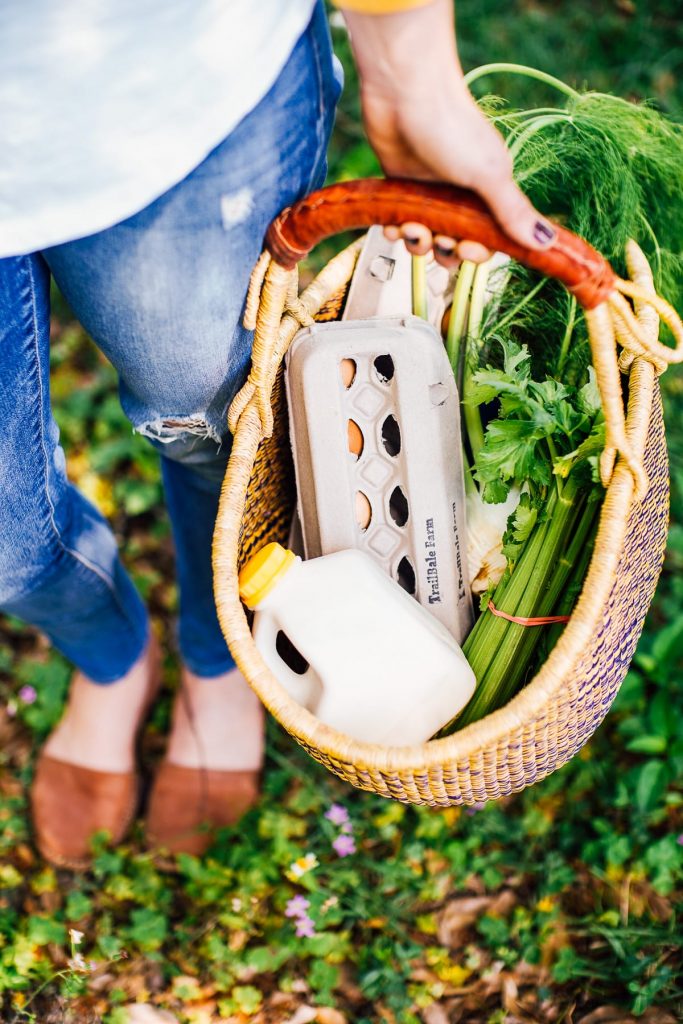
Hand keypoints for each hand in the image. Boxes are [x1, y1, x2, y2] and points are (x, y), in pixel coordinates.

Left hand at [340, 0, 555, 265]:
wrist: (404, 90)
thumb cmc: (451, 127)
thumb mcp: (488, 175)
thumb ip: (513, 212)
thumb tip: (548, 243)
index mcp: (490, 191)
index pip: (490, 238)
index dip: (479, 252)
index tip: (467, 250)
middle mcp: (462, 195)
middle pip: (456, 244)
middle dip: (445, 250)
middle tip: (435, 238)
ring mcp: (431, 192)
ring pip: (426, 236)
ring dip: (417, 242)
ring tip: (409, 227)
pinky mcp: (402, 188)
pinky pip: (400, 222)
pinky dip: (395, 230)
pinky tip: (392, 223)